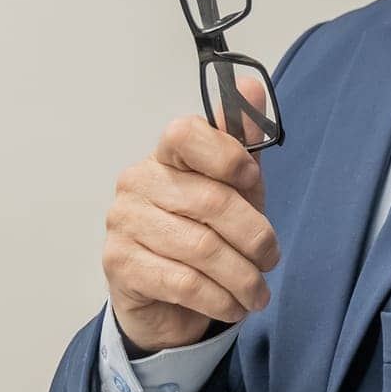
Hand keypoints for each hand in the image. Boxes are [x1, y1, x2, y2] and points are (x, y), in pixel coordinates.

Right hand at [102, 73, 280, 353]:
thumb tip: (249, 85)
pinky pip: (183, 282)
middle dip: (255, 237)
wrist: (170, 299)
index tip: (255, 183)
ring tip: (258, 293)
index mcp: (167, 154)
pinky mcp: (119, 264)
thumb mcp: (236, 187)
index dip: (228, 157)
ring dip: (242, 278)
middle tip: (271, 259)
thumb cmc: (206, 232)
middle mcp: (138, 181)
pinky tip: (232, 306)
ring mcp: (123, 222)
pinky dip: (219, 300)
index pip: (186, 133)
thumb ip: (242, 141)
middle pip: (211, 201)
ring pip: (201, 249)